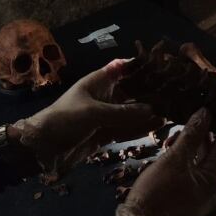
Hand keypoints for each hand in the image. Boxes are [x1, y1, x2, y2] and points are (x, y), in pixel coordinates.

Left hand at [10, 59, 165, 181]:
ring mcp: (105, 116)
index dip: (141, 66)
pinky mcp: (105, 134)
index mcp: (98, 82)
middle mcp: (104, 97)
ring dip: (149, 113)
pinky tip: (157, 127)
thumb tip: (152, 110)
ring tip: (172, 111)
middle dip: (150, 93)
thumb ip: (124, 112)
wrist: (41, 149)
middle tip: (175, 93)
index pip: (123, 68)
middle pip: (131, 92)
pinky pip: (127, 129)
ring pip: (132, 112)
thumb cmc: (64, 120)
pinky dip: (141, 129)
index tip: (163, 67)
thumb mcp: (94, 113)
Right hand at [116, 99, 215, 215]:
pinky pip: (194, 168)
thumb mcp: (174, 160)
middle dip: (214, 127)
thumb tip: (205, 113)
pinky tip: (175, 143)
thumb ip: (191, 135)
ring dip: (196, 140)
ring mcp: (202, 192)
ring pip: (204, 158)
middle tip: (214, 104)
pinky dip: (187, 154)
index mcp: (215, 179)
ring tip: (186, 123)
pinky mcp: (189, 194)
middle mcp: (214, 186)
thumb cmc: (156, 195)